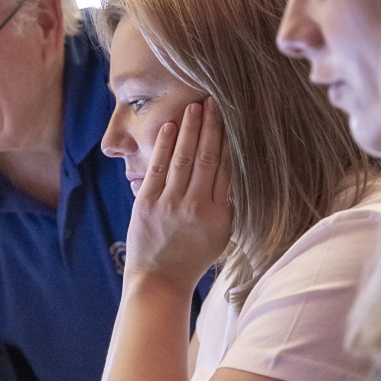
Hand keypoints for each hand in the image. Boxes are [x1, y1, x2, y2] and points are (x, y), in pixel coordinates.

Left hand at [125, 99, 232, 290]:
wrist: (160, 280)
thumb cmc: (193, 256)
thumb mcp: (221, 233)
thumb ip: (228, 203)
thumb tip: (233, 168)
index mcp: (220, 214)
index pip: (227, 168)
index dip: (229, 140)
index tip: (233, 118)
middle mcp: (196, 206)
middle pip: (207, 157)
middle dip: (212, 126)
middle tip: (215, 100)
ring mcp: (170, 204)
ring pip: (183, 158)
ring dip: (189, 129)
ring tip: (195, 106)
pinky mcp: (147, 204)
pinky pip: (158, 168)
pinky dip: (165, 146)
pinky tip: (170, 126)